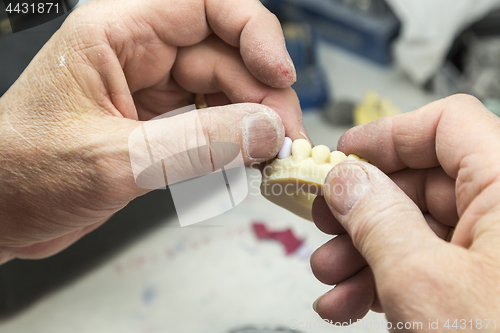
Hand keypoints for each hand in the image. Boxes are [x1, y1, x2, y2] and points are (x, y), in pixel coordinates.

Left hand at [0, 0, 306, 262]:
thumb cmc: (21, 174)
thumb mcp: (114, 160)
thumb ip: (197, 145)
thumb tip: (264, 131)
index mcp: (116, 33)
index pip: (205, 4)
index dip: (253, 32)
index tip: (279, 75)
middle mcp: (138, 53)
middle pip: (225, 53)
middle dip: (261, 94)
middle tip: (282, 137)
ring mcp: (150, 89)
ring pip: (224, 89)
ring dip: (252, 121)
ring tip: (267, 156)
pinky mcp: (157, 123)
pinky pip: (211, 120)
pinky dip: (233, 141)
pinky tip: (242, 162)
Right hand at [310, 94, 499, 328]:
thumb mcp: (423, 281)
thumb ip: (376, 218)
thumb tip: (344, 179)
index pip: (447, 126)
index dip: (389, 135)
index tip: (341, 154)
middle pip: (423, 181)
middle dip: (362, 205)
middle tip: (321, 219)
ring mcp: (499, 254)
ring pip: (418, 228)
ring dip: (364, 251)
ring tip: (328, 277)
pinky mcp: (487, 287)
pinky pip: (429, 266)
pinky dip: (385, 279)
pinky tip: (349, 303)